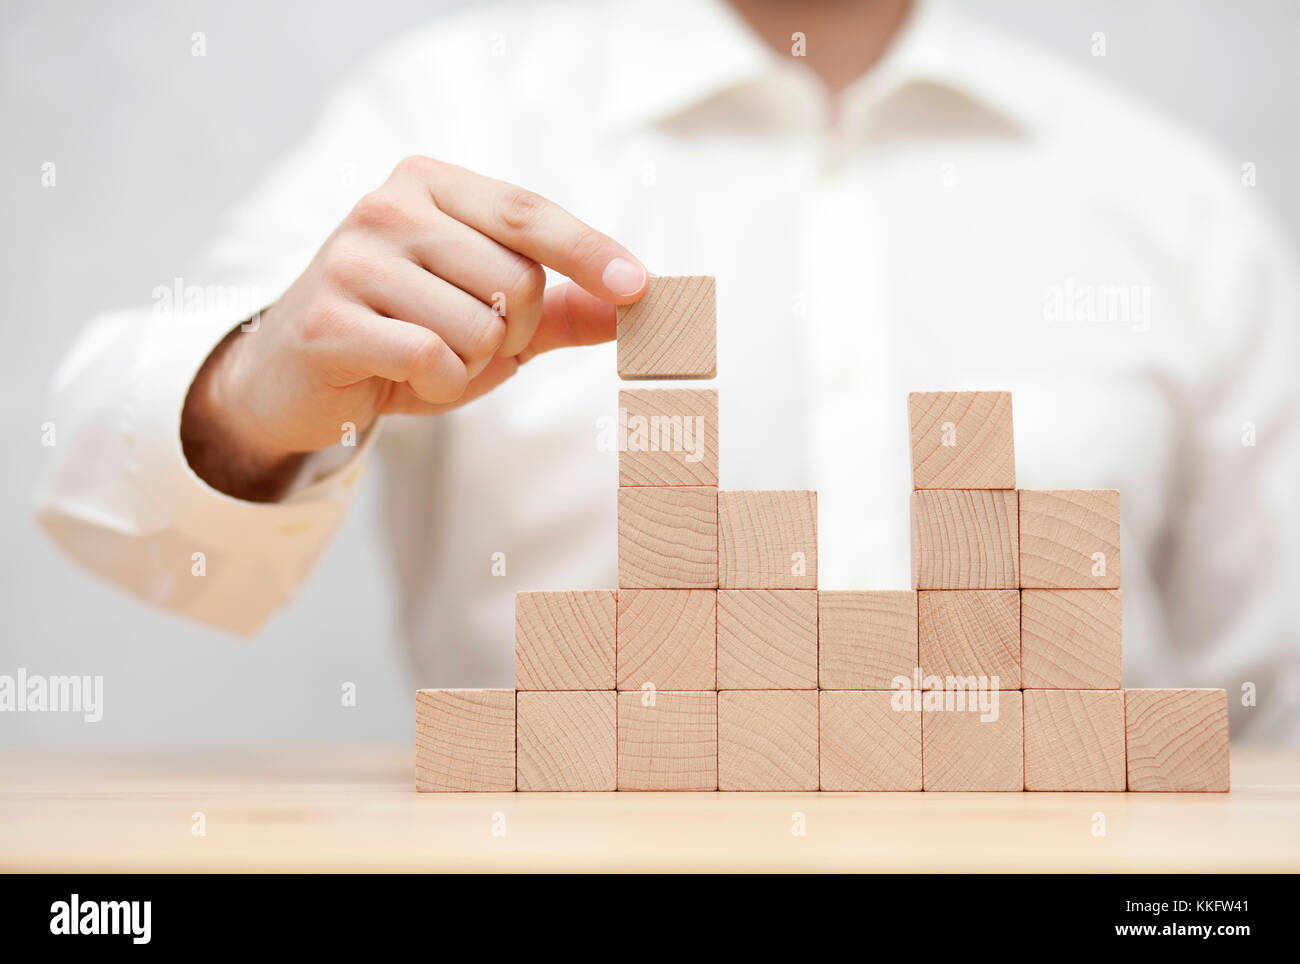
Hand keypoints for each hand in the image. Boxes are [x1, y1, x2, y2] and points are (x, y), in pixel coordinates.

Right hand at [181, 156, 646, 500]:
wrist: (297, 378)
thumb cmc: (404, 336)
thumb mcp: (491, 316)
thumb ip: (561, 308)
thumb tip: (638, 304)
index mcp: (430, 185)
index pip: (530, 214)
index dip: (590, 252)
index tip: (639, 286)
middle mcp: (388, 206)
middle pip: (518, 280)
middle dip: (513, 332)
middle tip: (463, 339)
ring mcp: (353, 259)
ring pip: (481, 326)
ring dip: (472, 364)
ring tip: (425, 357)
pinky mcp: (331, 318)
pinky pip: (435, 360)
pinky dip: (440, 386)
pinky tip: (403, 377)